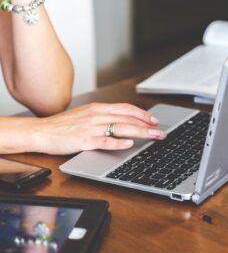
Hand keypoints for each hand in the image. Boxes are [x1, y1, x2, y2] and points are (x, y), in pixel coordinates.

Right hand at [29, 103, 165, 154]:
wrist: (42, 131)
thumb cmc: (63, 125)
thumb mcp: (85, 115)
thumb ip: (103, 117)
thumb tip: (121, 121)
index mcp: (98, 108)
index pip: (126, 109)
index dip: (142, 114)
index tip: (154, 120)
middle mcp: (97, 115)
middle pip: (128, 118)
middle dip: (147, 125)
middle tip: (160, 132)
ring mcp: (91, 128)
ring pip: (121, 128)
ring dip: (140, 133)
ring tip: (153, 137)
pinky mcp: (84, 140)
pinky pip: (104, 141)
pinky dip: (118, 142)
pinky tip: (129, 144)